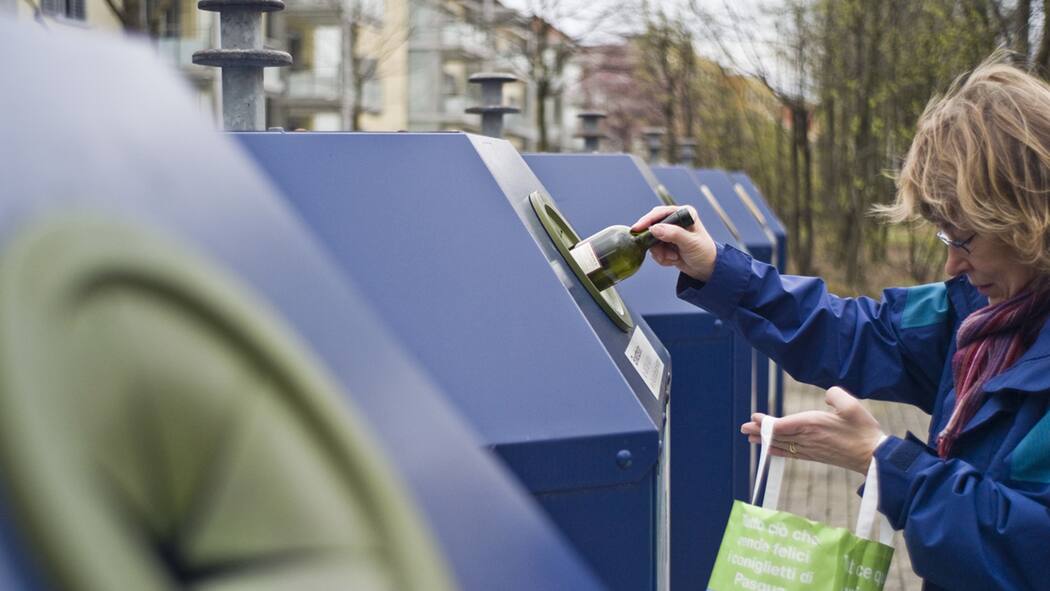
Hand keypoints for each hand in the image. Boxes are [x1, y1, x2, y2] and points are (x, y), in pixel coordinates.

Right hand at [631, 205, 717, 281]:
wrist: (707, 269)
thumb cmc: (705, 253)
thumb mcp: (690, 243)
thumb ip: (673, 234)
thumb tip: (654, 229)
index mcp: (684, 214)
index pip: (660, 213)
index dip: (647, 220)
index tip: (638, 228)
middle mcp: (676, 221)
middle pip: (652, 227)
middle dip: (655, 243)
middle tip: (662, 252)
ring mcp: (670, 233)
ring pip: (652, 241)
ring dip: (660, 253)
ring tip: (674, 257)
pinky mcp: (666, 244)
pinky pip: (655, 250)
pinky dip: (662, 258)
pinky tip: (674, 259)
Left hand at [740, 387, 886, 473]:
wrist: (872, 456)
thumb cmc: (863, 429)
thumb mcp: (852, 405)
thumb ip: (835, 395)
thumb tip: (826, 397)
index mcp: (813, 424)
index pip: (783, 424)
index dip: (766, 422)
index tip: (754, 417)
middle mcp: (808, 438)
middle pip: (778, 435)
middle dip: (759, 431)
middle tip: (743, 427)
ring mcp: (810, 449)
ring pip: (782, 445)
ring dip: (764, 441)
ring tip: (749, 437)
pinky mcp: (815, 456)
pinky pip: (790, 454)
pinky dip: (777, 451)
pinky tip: (769, 451)